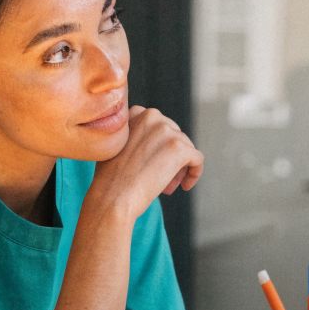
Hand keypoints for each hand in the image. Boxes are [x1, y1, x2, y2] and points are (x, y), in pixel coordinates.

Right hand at [87, 107, 203, 219]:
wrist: (112, 197)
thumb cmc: (111, 179)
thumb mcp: (118, 145)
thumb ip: (137, 136)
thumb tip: (159, 144)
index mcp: (136, 113)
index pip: (160, 127)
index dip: (159, 147)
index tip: (151, 163)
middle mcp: (152, 116)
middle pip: (175, 137)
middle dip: (170, 158)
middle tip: (159, 179)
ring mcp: (167, 131)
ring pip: (186, 149)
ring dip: (178, 169)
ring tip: (166, 187)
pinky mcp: (179, 148)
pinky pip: (197, 159)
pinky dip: (194, 173)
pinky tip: (184, 186)